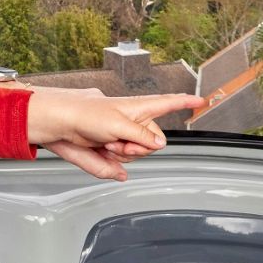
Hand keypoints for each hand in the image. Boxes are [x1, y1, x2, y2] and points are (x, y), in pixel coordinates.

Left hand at [27, 90, 206, 180]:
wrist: (61, 124)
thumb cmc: (85, 114)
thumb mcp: (119, 124)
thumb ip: (143, 135)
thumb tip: (160, 143)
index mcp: (137, 108)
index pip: (167, 103)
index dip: (184, 102)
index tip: (201, 100)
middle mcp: (132, 121)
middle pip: (153, 141)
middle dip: (138, 147)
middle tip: (118, 142)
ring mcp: (121, 135)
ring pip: (137, 155)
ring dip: (122, 154)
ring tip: (105, 143)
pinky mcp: (110, 148)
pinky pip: (122, 162)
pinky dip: (114, 162)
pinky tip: (103, 153)